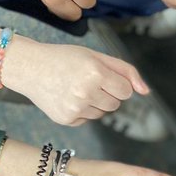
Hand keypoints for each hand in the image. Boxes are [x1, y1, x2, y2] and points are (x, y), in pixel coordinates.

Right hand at [3, 39, 147, 124]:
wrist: (30, 67)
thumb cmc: (65, 58)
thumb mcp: (97, 56)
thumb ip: (126, 71)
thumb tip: (146, 91)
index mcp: (95, 73)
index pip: (126, 91)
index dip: (117, 83)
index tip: (102, 75)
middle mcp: (85, 93)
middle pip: (116, 104)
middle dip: (107, 93)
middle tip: (87, 81)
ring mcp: (75, 109)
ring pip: (103, 114)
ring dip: (96, 103)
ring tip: (77, 88)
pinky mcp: (67, 119)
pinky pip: (88, 119)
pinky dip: (82, 111)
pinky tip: (68, 97)